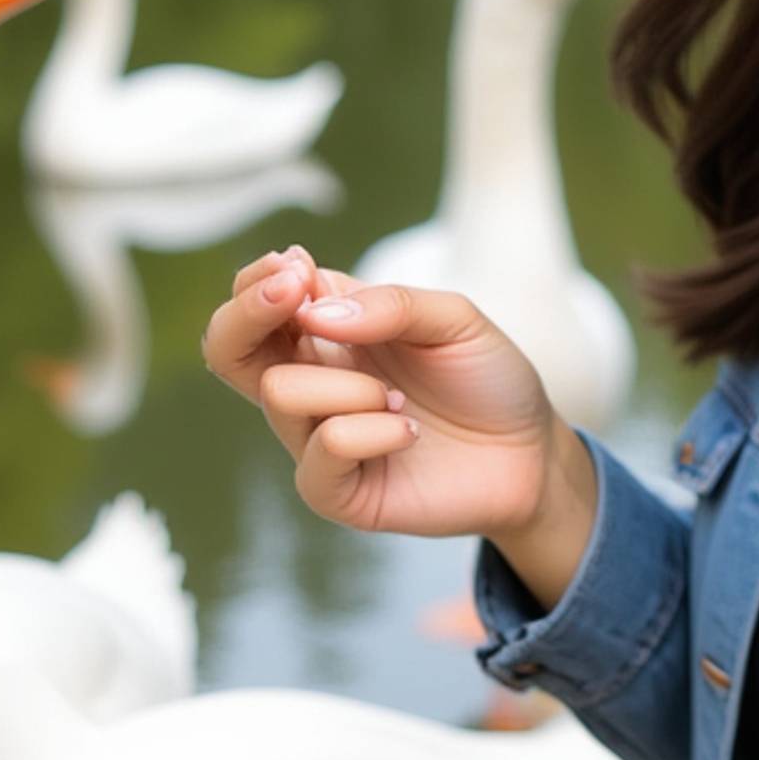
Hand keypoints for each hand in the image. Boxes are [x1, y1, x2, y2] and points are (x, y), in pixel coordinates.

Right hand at [201, 244, 561, 543]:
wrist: (531, 454)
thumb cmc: (487, 378)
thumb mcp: (454, 319)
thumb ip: (391, 304)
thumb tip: (312, 311)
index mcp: (327, 331)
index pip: (252, 301)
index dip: (256, 281)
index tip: (297, 268)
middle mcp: (312, 381)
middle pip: (227, 350)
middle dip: (246, 314)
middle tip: (295, 294)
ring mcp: (318, 439)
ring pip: (281, 394)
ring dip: (350, 385)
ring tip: (402, 398)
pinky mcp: (339, 491)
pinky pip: (323, 452)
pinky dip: (370, 432)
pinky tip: (409, 431)